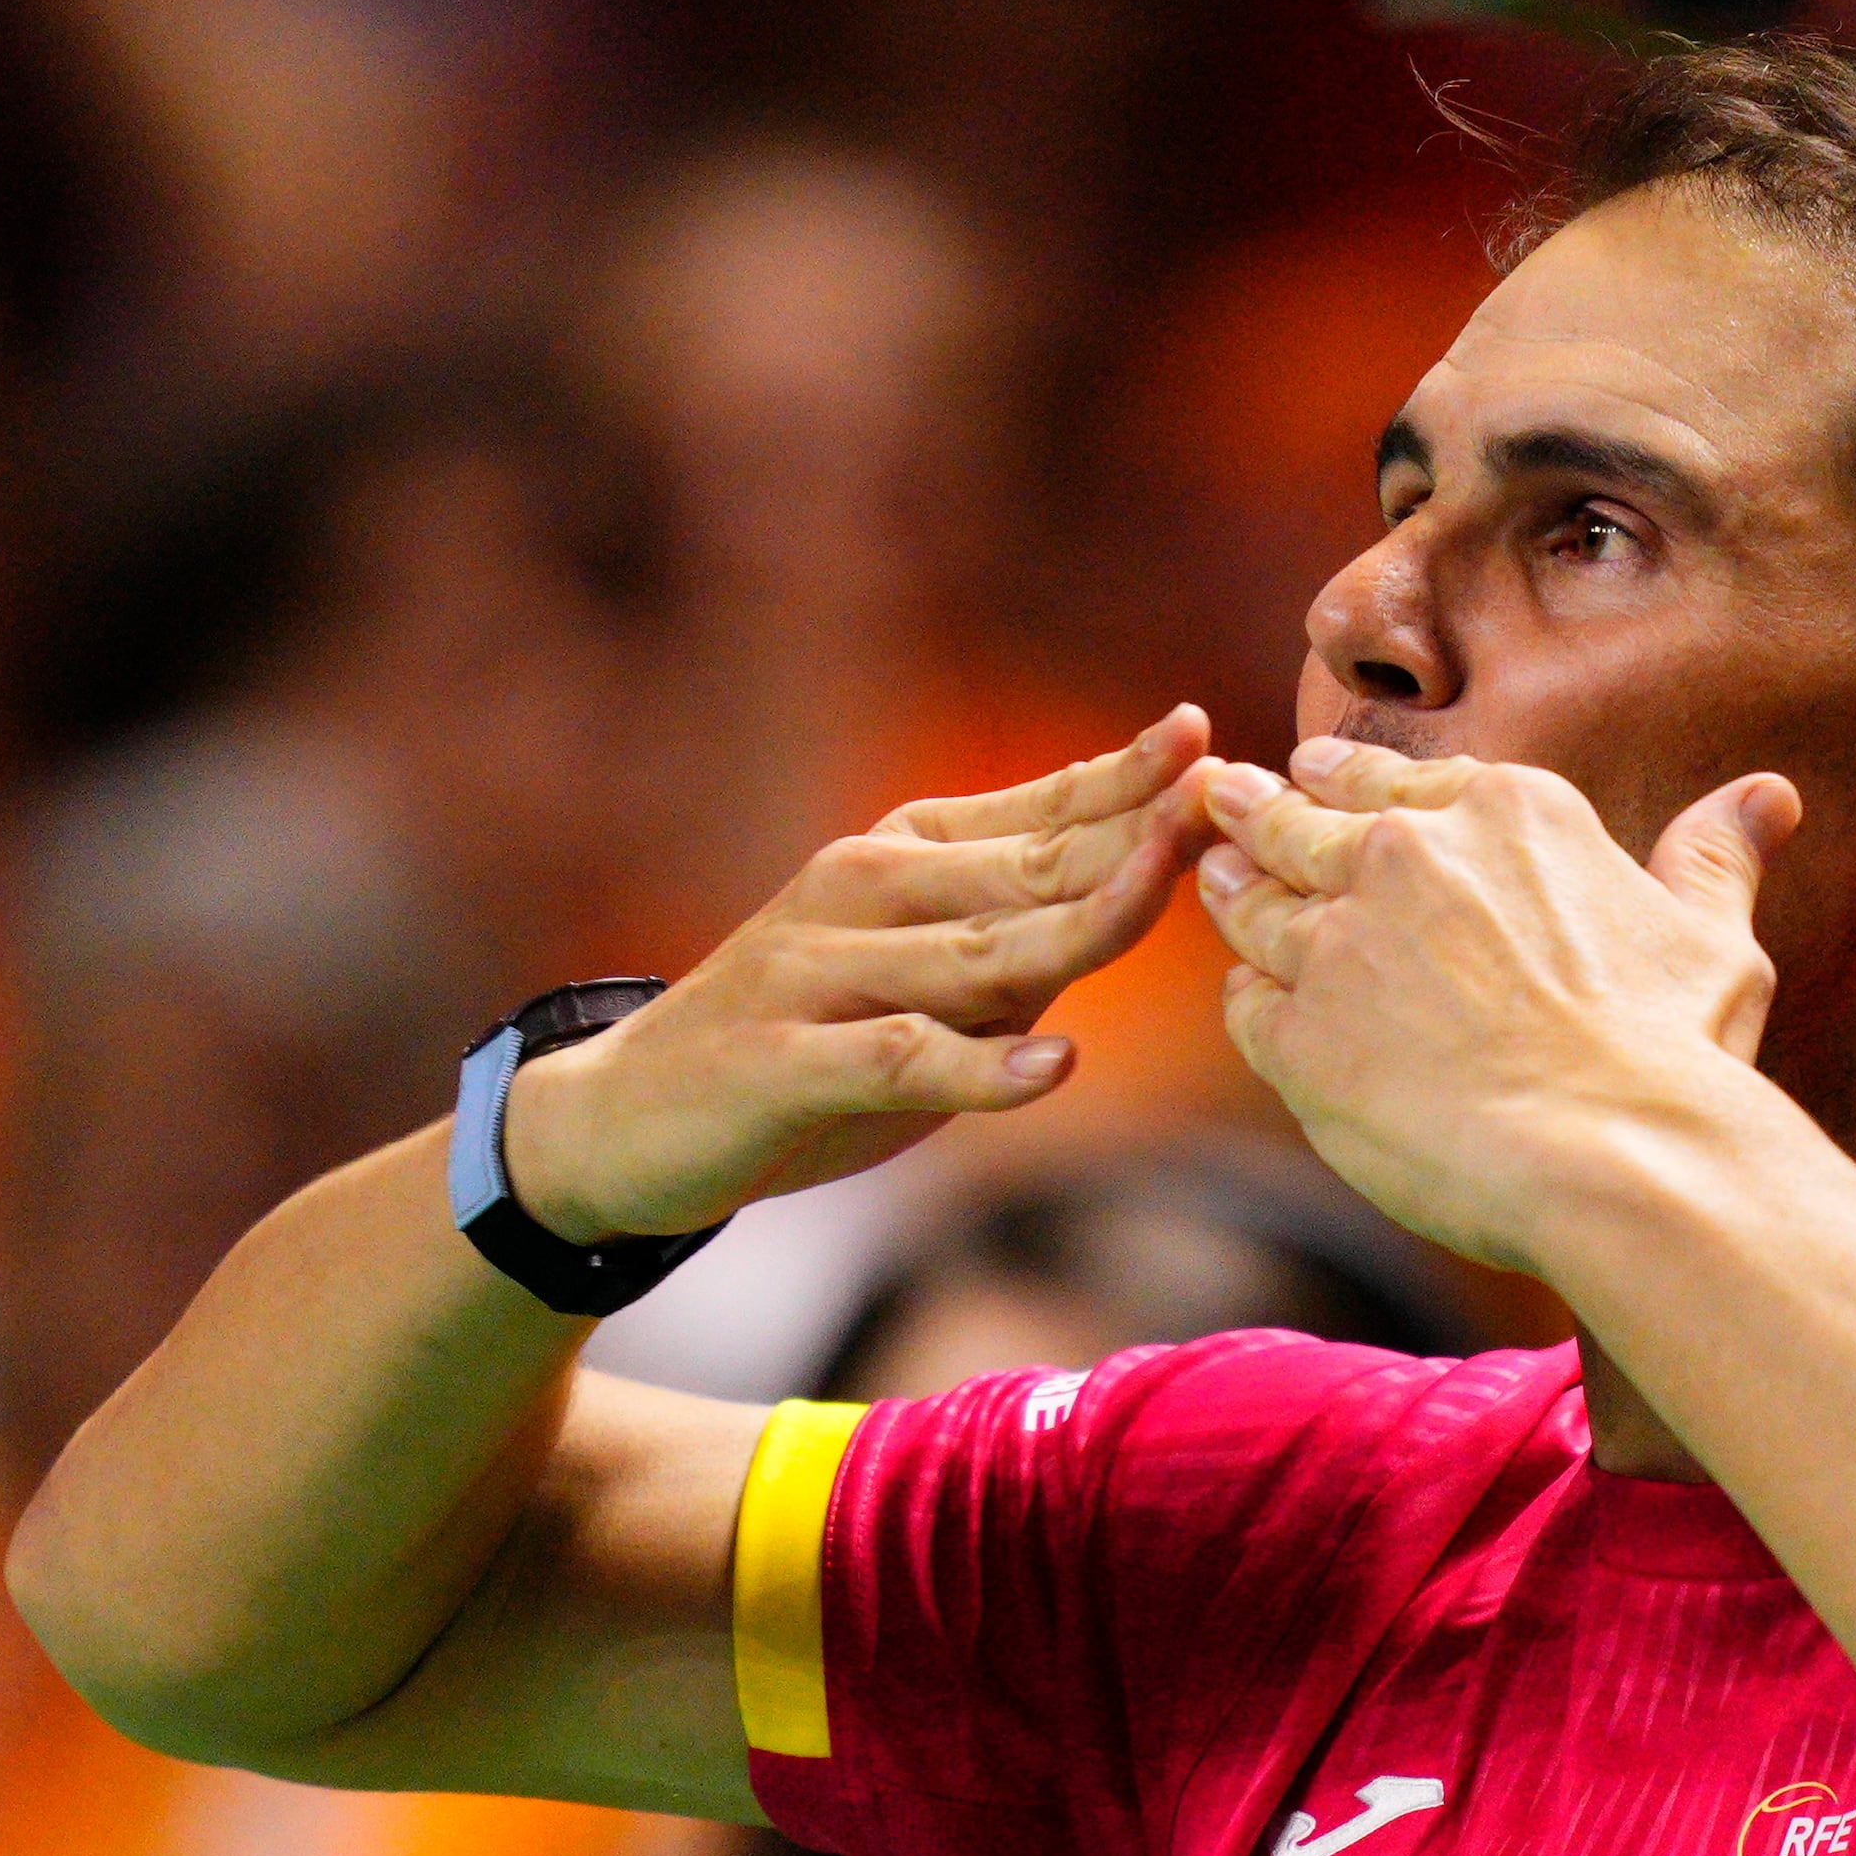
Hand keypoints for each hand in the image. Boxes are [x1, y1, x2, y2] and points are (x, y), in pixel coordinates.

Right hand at [500, 709, 1205, 1245]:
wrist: (627, 1115)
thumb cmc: (797, 1048)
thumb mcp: (911, 978)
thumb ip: (1012, 946)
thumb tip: (1141, 901)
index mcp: (899, 858)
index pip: (1037, 810)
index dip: (1125, 778)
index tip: (1210, 741)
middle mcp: (860, 891)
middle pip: (1026, 868)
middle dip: (1131, 838)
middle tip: (1228, 807)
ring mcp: (818, 971)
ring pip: (976, 952)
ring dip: (1079, 928)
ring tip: (1169, 897)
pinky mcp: (784, 1057)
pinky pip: (899, 1058)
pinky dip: (980, 1067)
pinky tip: (1051, 1070)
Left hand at [1197, 734, 1795, 1272]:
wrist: (1615, 1154)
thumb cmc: (1673, 1047)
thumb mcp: (1708, 932)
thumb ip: (1710, 857)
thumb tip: (1767, 796)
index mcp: (1502, 811)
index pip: (1389, 777)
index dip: (1341, 776)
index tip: (1310, 770)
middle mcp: (1405, 856)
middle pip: (1297, 822)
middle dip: (1253, 809)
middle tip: (1218, 798)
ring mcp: (1341, 940)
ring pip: (1255, 902)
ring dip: (1231, 889)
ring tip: (1212, 877)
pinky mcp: (1298, 1032)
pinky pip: (1247, 1003)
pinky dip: (1246, 996)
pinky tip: (1247, 997)